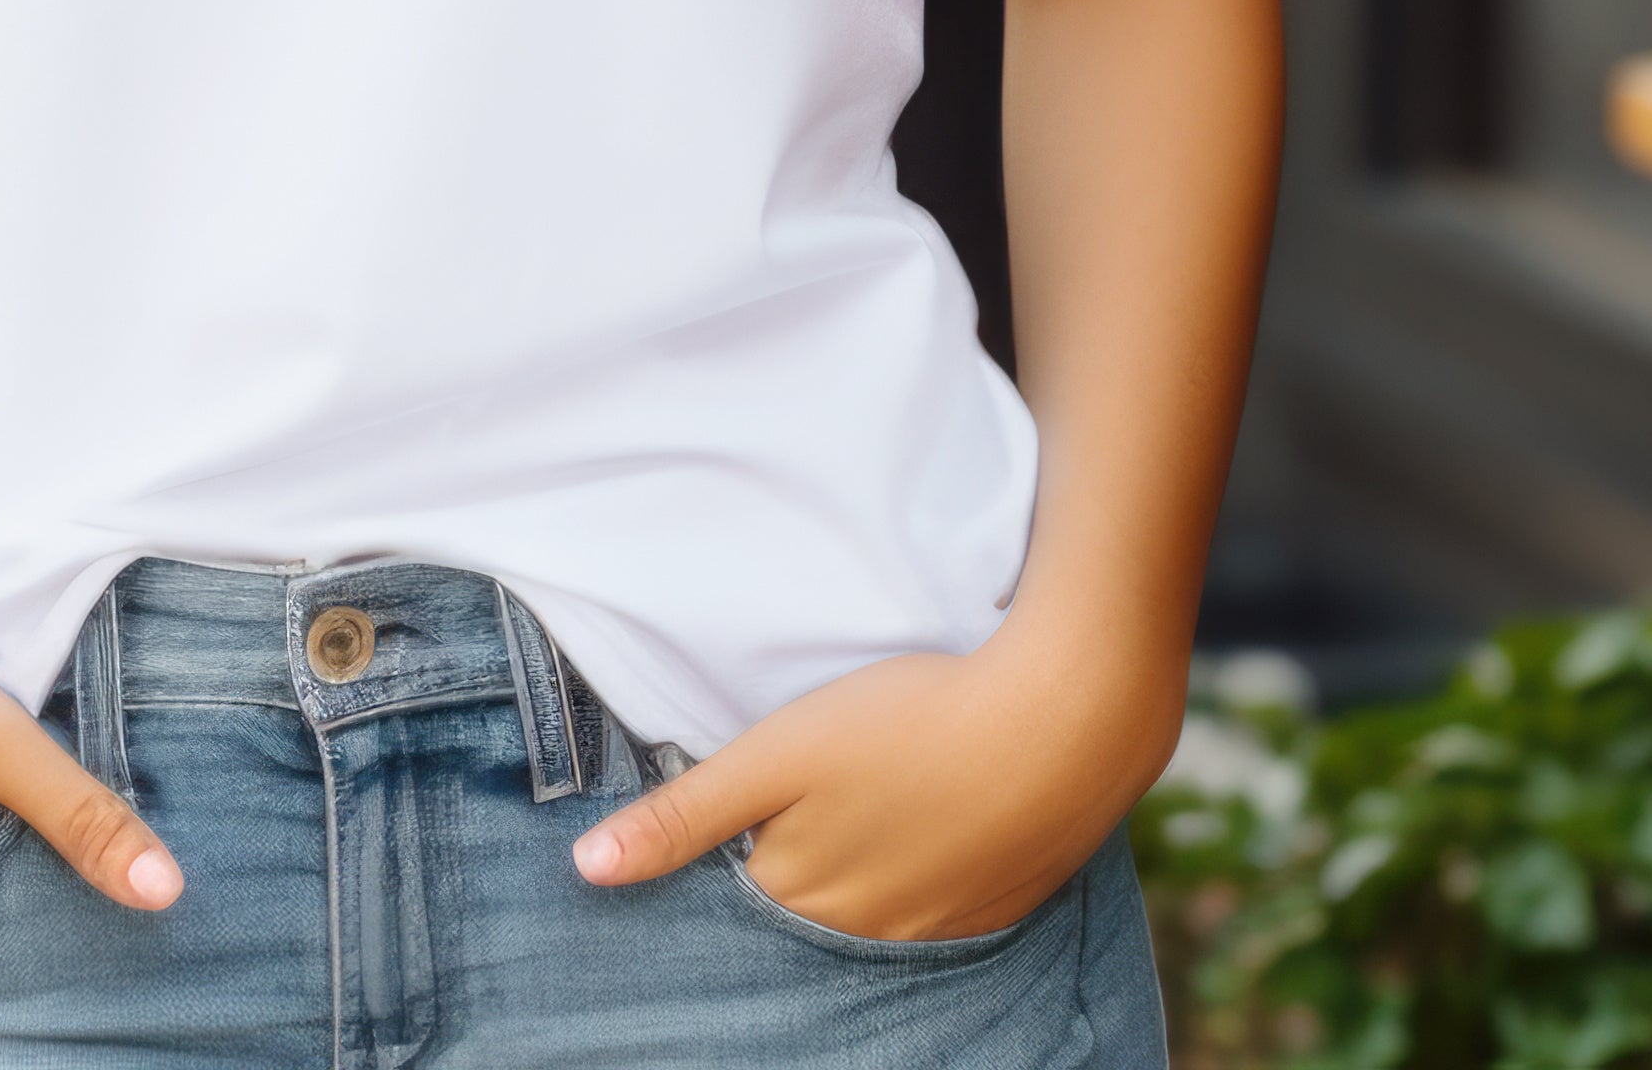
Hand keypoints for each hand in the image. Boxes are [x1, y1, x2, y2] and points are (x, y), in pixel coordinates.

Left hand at [567, 615, 1177, 945]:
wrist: (1065, 716)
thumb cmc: (910, 722)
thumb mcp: (778, 754)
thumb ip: (685, 815)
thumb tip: (585, 873)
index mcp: (804, 897)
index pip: (738, 895)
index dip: (732, 845)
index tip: (740, 806)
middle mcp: (868, 935)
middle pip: (804, 913)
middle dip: (793, 866)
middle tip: (815, 797)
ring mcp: (942, 928)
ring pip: (873, 915)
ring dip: (862, 873)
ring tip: (873, 803)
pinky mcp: (1000, 906)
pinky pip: (939, 910)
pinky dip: (926, 873)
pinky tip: (933, 820)